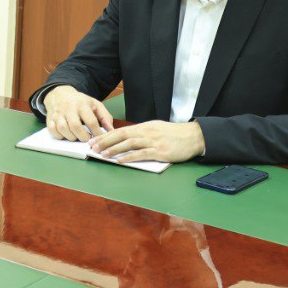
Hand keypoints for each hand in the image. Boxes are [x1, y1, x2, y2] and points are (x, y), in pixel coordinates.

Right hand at [43, 85, 113, 140]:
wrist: (60, 94)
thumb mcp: (95, 105)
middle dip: (83, 136)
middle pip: (75, 126)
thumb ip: (105, 117)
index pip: (91, 121)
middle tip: (87, 139)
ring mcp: (58, 113)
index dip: (97, 132)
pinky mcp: (49, 118)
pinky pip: (53, 131)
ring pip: (63, 129)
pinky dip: (59, 136)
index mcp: (82, 104)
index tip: (100, 138)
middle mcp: (69, 108)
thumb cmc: (80, 102)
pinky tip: (66, 135)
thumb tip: (111, 130)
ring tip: (77, 136)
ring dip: (71, 137)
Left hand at [89, 120, 205, 163]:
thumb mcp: (156, 129)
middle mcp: (147, 132)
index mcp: (144, 127)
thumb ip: (142, 134)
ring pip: (129, 143)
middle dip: (105, 141)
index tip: (94, 140)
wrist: (194, 136)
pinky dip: (129, 157)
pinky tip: (120, 160)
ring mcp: (153, 142)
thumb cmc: (175, 135)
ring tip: (103, 154)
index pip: (121, 130)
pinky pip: (142, 154)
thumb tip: (127, 139)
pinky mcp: (161, 152)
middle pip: (121, 135)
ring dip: (114, 149)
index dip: (106, 135)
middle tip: (93, 147)